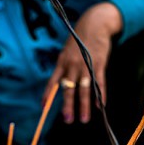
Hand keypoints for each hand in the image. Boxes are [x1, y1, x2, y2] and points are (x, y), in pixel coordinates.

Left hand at [44, 3, 121, 123]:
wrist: (95, 24)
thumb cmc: (79, 40)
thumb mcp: (67, 51)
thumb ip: (64, 67)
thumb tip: (62, 83)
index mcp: (62, 63)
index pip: (53, 82)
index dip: (47, 95)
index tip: (43, 107)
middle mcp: (72, 65)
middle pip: (68, 89)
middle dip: (67, 106)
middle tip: (67, 120)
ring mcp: (86, 65)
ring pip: (84, 89)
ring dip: (84, 106)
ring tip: (84, 119)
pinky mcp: (99, 64)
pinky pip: (99, 83)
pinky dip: (100, 96)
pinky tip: (100, 107)